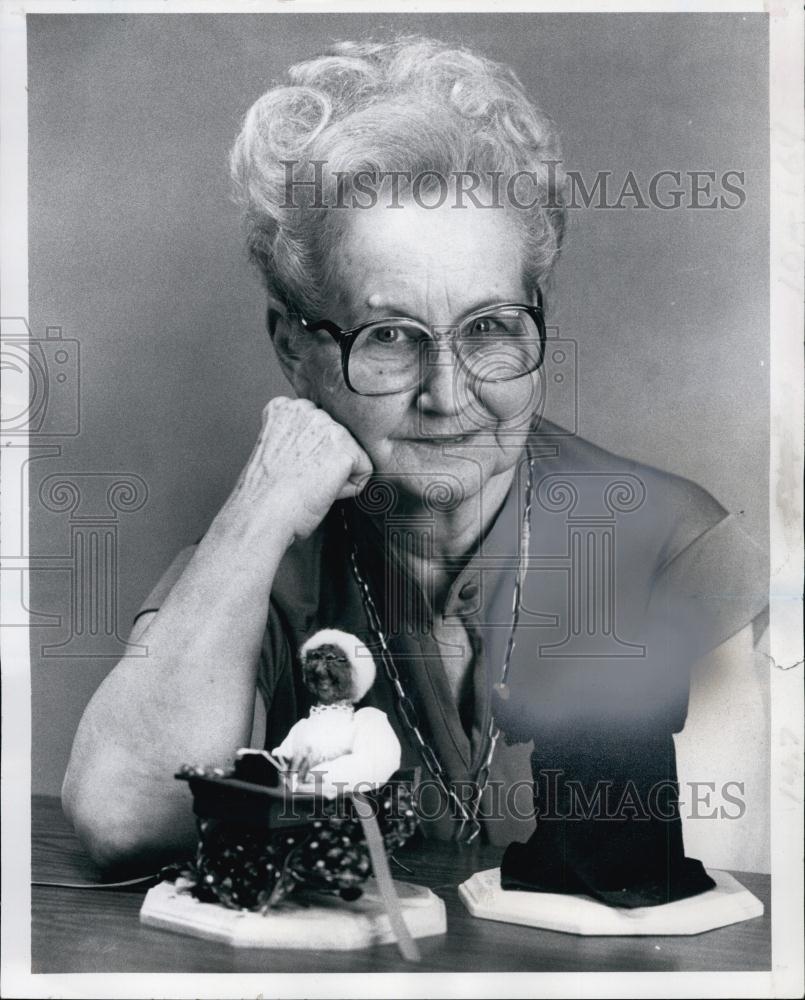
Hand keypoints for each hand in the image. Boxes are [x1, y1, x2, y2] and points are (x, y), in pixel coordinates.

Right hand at [224, 397, 372, 542]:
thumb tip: (319, 447)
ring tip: (309, 484)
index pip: (319, 427)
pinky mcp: (345, 450)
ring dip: (337, 475)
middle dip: (327, 461)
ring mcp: (328, 427)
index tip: (291, 467)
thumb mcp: (274, 449)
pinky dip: (349, 489)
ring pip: (352, 454)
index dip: (310, 454)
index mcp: (285, 408)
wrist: (263, 513)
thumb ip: (297, 436)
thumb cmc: (264, 493)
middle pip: (339, 438)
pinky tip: (322, 491)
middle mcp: (308, 410)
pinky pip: (364, 471)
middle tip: (300, 478)